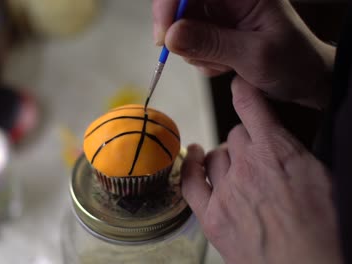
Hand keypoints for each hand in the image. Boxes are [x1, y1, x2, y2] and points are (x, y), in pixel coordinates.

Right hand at [153, 0, 334, 108]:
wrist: (305, 81)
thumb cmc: (293, 64)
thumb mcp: (255, 56)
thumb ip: (212, 43)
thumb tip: (171, 35)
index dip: (170, 5)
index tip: (164, 36)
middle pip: (180, 4)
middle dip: (180, 33)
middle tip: (195, 57)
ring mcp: (220, 13)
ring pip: (181, 25)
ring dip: (194, 51)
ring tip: (224, 64)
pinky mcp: (215, 29)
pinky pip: (189, 41)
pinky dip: (199, 58)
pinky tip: (224, 66)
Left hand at [181, 78, 340, 263]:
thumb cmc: (326, 230)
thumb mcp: (323, 177)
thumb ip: (298, 153)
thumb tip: (288, 144)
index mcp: (278, 151)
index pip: (251, 106)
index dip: (244, 91)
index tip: (240, 84)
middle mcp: (247, 164)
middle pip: (236, 135)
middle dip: (247, 140)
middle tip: (260, 157)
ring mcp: (226, 190)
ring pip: (217, 156)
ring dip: (226, 157)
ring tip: (238, 168)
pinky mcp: (212, 215)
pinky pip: (192, 181)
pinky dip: (192, 166)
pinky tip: (195, 156)